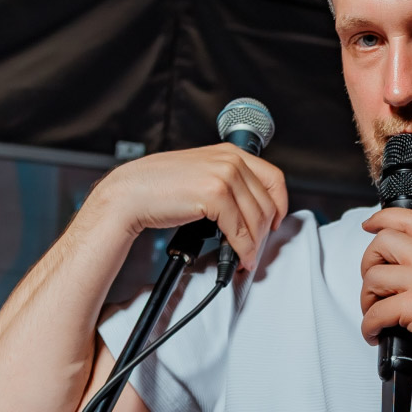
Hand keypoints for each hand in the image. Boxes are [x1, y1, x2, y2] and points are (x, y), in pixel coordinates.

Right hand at [91, 145, 288, 272]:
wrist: (131, 193)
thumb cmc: (160, 186)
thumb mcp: (202, 174)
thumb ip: (228, 183)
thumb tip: (249, 211)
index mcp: (230, 153)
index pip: (274, 179)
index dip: (280, 205)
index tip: (275, 222)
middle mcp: (231, 160)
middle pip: (267, 203)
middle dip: (265, 232)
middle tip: (257, 249)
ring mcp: (224, 175)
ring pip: (257, 219)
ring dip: (254, 245)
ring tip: (246, 258)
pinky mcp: (215, 195)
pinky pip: (240, 230)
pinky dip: (243, 249)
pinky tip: (238, 257)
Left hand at [360, 209, 411, 402]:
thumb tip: (409, 268)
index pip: (411, 218)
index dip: (382, 219)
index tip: (370, 226)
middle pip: (385, 242)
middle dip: (368, 265)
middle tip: (374, 290)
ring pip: (374, 276)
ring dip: (367, 301)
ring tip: (377, 317)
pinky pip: (375, 311)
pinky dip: (369, 327)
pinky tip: (378, 335)